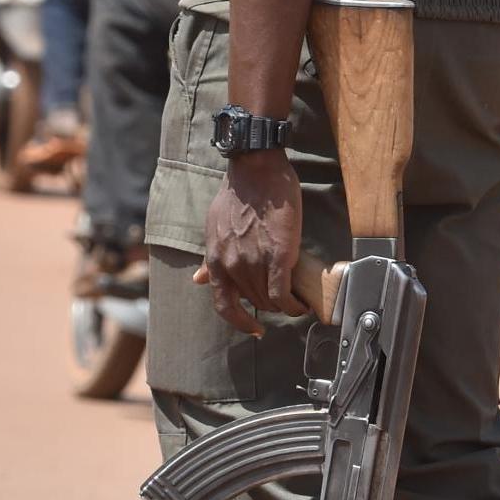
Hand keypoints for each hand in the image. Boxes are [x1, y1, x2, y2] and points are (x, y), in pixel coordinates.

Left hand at [194, 150, 309, 336]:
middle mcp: (232, 266)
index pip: (223, 306)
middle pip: (253, 303)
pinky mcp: (278, 257)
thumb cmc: (237, 196)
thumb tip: (199, 279)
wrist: (256, 172)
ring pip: (270, 300)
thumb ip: (208, 258)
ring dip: (283, 305)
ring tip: (294, 301)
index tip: (252, 328)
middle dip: (268, 305)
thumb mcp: (214, 229)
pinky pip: (283, 294)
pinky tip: (300, 305)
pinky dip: (293, 305)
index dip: (239, 322)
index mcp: (215, 261)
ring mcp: (254, 263)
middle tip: (281, 300)